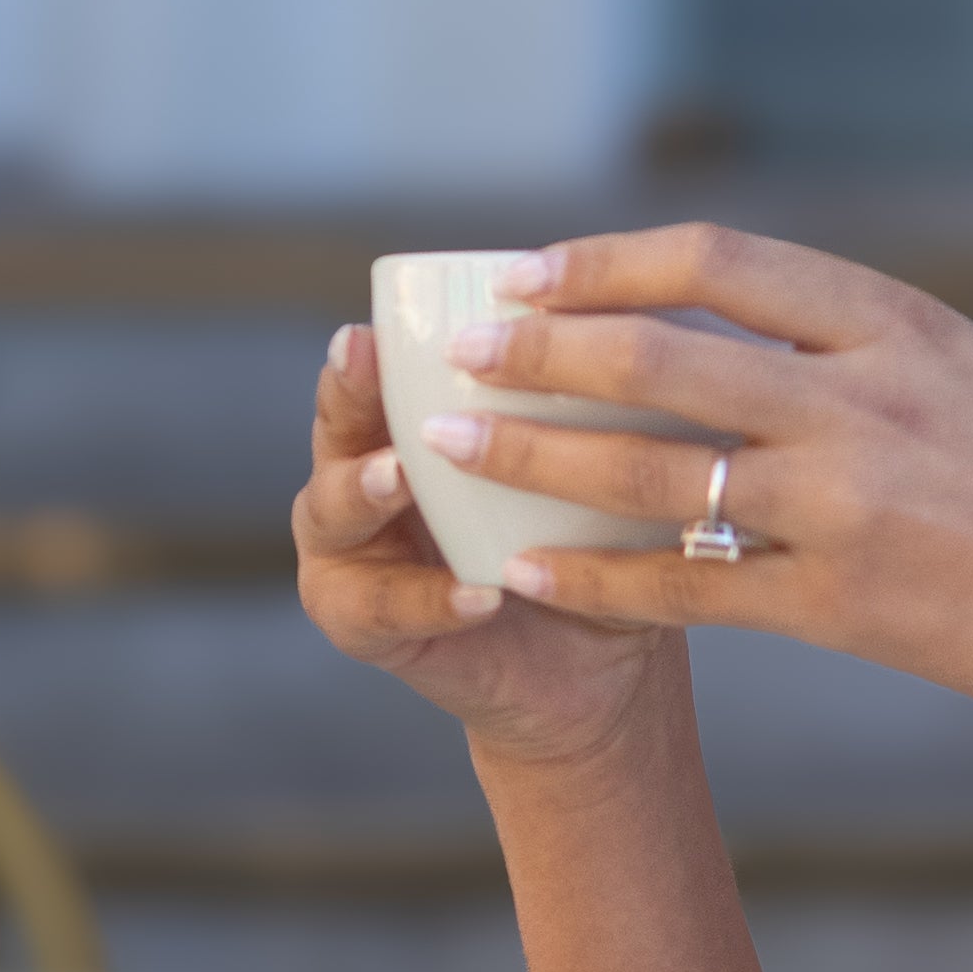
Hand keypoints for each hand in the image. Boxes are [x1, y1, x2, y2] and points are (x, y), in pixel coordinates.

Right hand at [291, 317, 677, 762]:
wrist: (594, 658)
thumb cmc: (590, 540)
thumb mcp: (592, 457)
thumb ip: (581, 397)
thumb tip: (639, 313)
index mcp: (404, 420)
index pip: (373, 370)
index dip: (370, 350)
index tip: (378, 326)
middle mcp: (360, 475)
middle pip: (336, 426)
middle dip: (348, 398)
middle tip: (368, 369)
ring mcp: (350, 552)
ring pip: (333, 511)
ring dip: (366, 489)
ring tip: (402, 477)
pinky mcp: (361, 626)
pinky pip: (383, 609)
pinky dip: (432, 599)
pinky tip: (480, 592)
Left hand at [408, 221, 972, 760]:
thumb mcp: (970, 383)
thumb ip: (858, 352)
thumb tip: (730, 328)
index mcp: (900, 329)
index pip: (724, 264)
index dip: (611, 261)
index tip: (532, 270)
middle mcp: (871, 402)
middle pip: (667, 355)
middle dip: (545, 351)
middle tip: (463, 352)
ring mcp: (854, 506)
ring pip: (656, 469)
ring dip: (538, 458)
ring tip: (451, 452)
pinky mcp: (844, 603)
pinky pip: (690, 586)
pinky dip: (600, 578)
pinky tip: (532, 573)